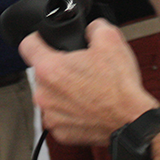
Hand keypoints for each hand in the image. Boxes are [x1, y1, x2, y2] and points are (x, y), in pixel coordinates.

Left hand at [20, 18, 158, 145]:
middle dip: (60, 69)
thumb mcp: (110, 39)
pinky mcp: (61, 133)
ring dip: (64, 91)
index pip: (27, 45)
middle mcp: (44, 94)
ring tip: (88, 89)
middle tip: (81, 69)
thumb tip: (91, 29)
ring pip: (51, 95)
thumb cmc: (120, 87)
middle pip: (43, 72)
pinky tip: (88, 106)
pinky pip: (60, 116)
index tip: (42, 41)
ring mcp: (51, 116)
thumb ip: (93, 27)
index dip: (37, 38)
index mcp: (50, 69)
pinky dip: (71, 111)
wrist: (132, 121)